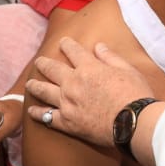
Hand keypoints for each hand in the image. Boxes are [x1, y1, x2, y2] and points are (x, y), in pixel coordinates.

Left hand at [26, 38, 155, 146]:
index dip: (67, 45)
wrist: (133, 122)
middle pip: (52, 69)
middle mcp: (73, 83)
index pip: (73, 51)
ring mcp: (67, 103)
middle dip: (44, 64)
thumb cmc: (135, 95)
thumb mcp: (127, 70)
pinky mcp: (67, 122)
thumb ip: (110, 57)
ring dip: (35, 86)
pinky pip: (47, 117)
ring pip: (44, 91)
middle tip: (39, 61)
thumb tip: (98, 46)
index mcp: (88, 68)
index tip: (63, 42)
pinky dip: (37, 113)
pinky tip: (32, 111)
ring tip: (29, 84)